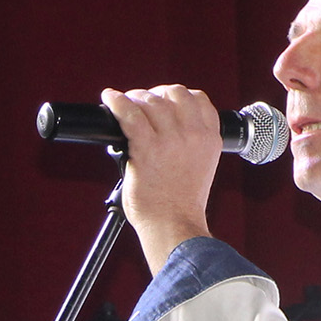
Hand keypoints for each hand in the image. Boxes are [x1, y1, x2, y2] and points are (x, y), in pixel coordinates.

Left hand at [102, 85, 221, 273]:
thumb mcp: (200, 166)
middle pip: (174, 94)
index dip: (179, 95)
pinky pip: (130, 115)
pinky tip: (110, 99)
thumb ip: (189, 143)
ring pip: (151, 102)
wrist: (174, 226)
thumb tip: (162, 125)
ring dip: (136, 98)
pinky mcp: (147, 149)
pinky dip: (117, 103)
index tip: (165, 100)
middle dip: (156, 93)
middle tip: (142, 102)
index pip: (199, 100)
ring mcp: (171, 141)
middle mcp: (193, 135)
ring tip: (125, 104)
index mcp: (209, 139)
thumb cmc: (181, 204)